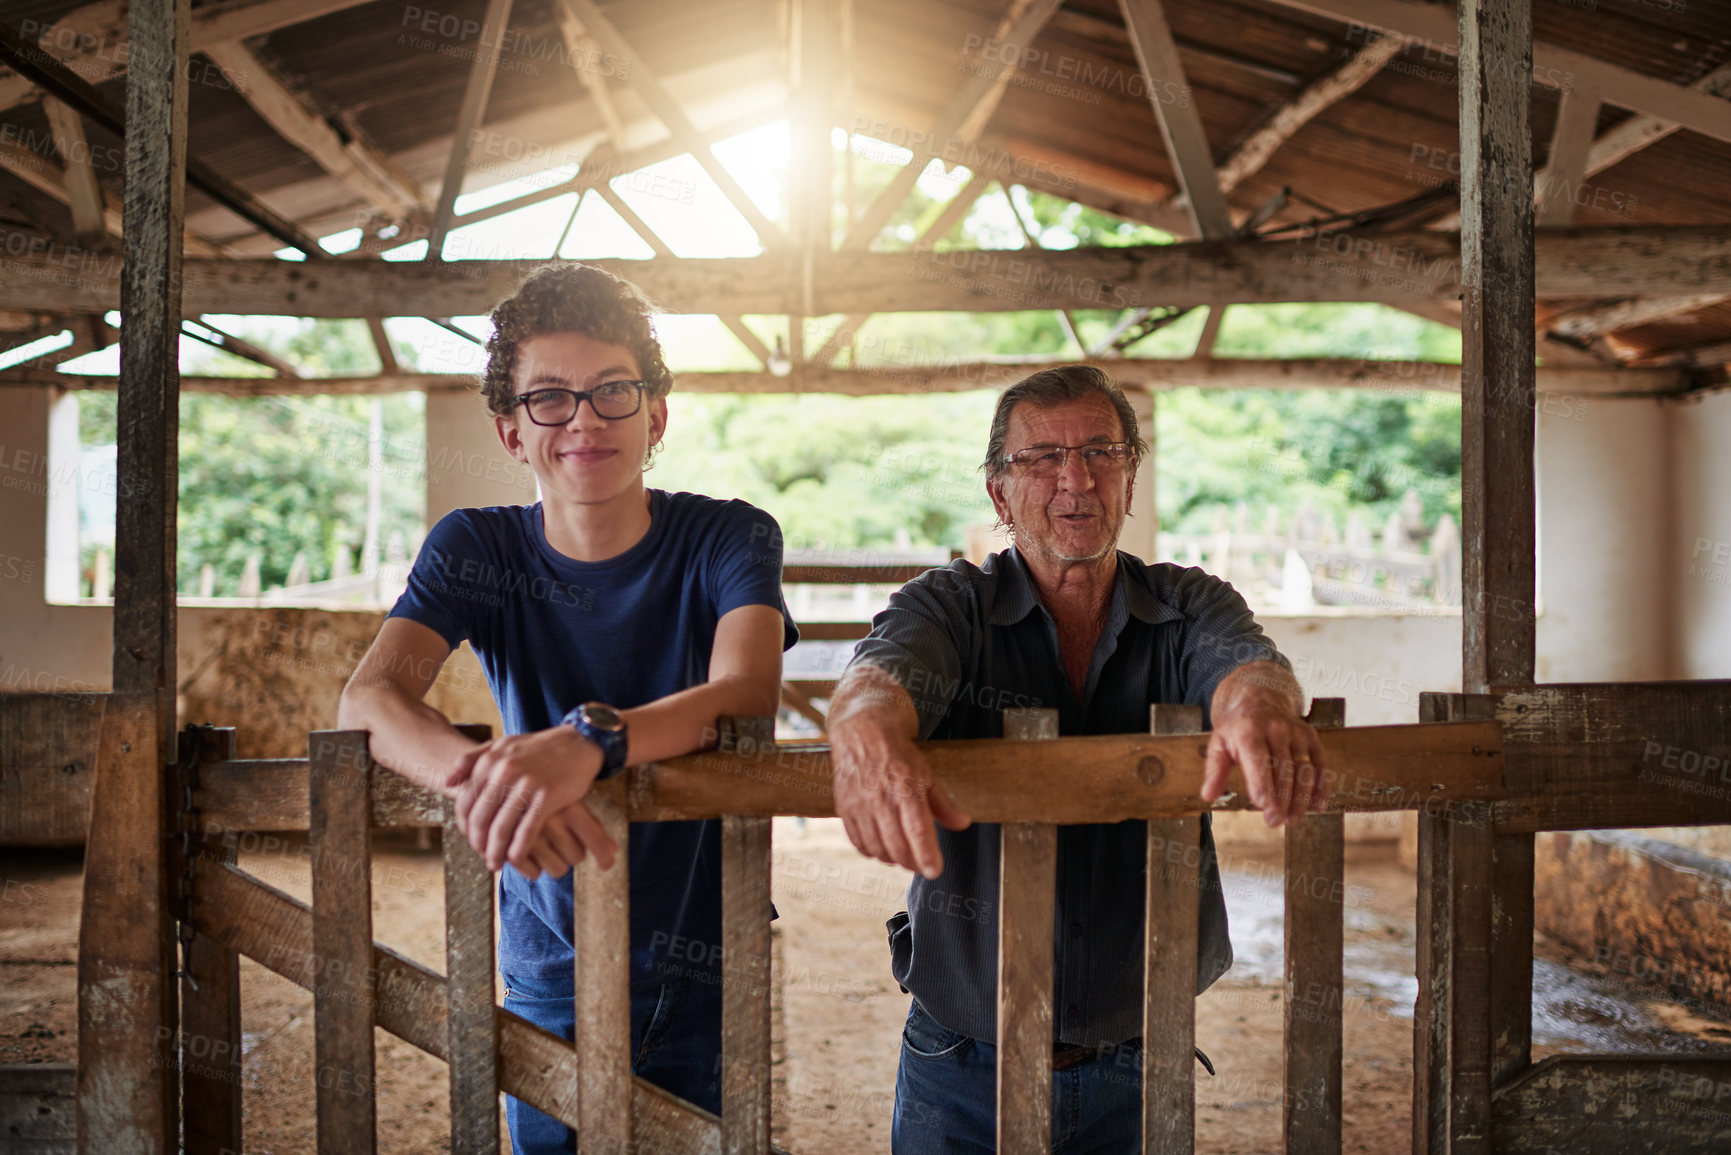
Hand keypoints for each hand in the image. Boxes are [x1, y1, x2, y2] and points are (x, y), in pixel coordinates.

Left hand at [443, 727, 617, 874]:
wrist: (577, 743)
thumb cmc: (537, 748)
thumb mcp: (502, 745)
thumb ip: (471, 760)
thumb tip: (448, 783)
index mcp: (489, 761)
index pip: (465, 804)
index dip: (464, 828)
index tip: (472, 840)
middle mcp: (504, 772)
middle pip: (480, 819)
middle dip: (477, 844)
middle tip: (482, 856)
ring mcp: (526, 784)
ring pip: (501, 829)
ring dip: (495, 852)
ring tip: (495, 864)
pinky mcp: (547, 796)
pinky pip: (526, 831)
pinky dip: (518, 849)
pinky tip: (516, 859)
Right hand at [830, 716, 969, 878]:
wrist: (862, 733)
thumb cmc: (897, 754)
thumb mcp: (926, 774)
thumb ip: (943, 804)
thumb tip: (962, 824)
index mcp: (905, 788)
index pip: (917, 830)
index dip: (926, 855)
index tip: (935, 871)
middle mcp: (880, 799)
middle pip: (897, 845)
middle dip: (912, 862)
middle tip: (922, 865)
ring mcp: (860, 806)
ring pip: (877, 848)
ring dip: (893, 859)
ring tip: (904, 858)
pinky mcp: (845, 809)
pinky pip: (858, 842)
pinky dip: (872, 852)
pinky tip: (882, 850)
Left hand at [1200, 691, 1326, 827]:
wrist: (1259, 699)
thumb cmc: (1237, 728)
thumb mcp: (1218, 743)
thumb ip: (1214, 770)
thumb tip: (1208, 796)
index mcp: (1248, 730)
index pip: (1258, 760)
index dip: (1262, 785)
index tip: (1264, 808)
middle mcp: (1275, 729)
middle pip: (1283, 769)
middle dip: (1281, 799)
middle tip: (1275, 821)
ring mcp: (1296, 733)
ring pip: (1303, 770)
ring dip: (1300, 798)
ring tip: (1292, 819)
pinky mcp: (1311, 737)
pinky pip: (1320, 764)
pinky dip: (1320, 787)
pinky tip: (1316, 806)